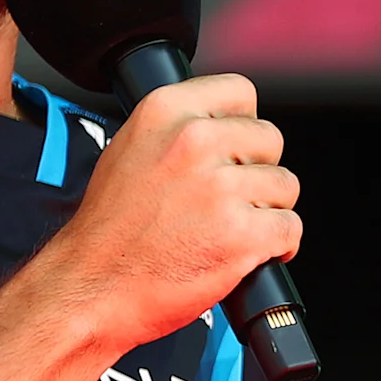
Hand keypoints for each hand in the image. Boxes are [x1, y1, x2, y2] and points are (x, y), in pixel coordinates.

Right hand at [37, 73, 300, 347]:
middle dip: (257, 171)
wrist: (90, 288)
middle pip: (270, 139)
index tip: (233, 150)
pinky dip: (278, 246)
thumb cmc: (107, 231)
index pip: (240, 92)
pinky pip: (290, 228)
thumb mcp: (128, 150)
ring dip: (267, 210)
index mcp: (166, 111)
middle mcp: (195, 141)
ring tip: (231, 228)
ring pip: (285, 186)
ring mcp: (221, 189)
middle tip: (227, 199)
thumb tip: (222, 126)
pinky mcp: (242, 235)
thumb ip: (177, 130)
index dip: (241, 125)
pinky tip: (251, 253)